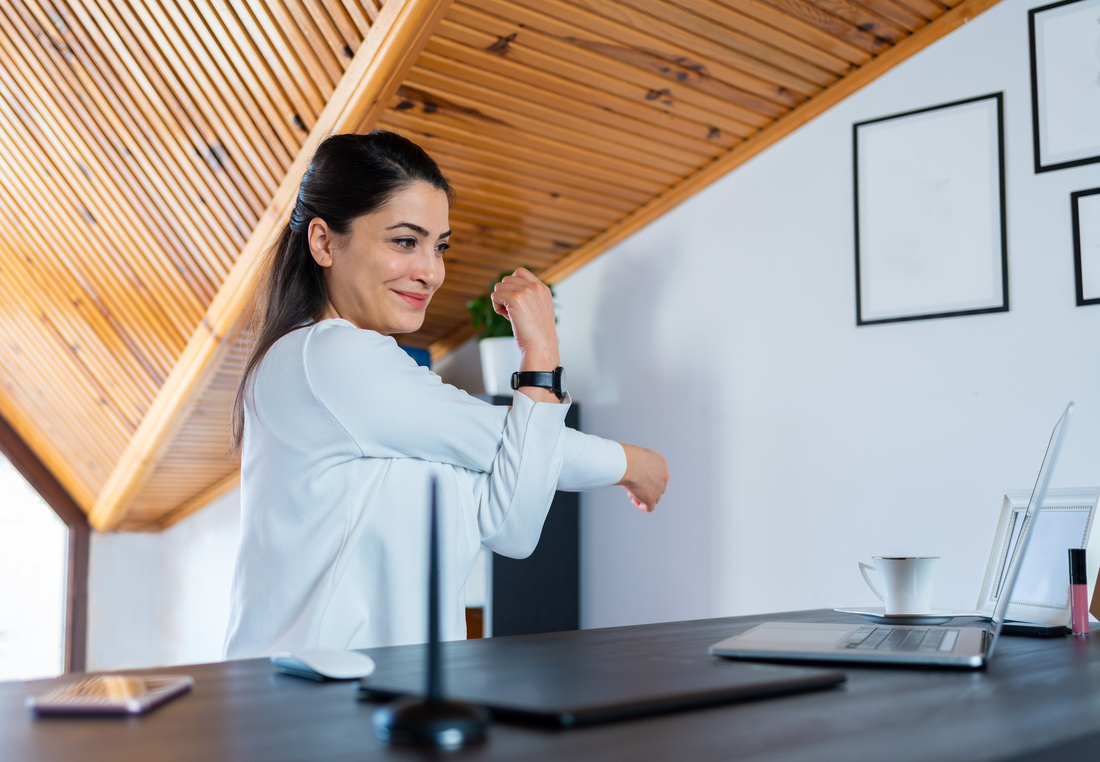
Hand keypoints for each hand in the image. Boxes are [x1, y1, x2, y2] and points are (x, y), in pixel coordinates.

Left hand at [491, 269, 559, 402]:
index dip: (512, 284)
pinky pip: (495, 295)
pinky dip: (497, 307)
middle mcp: (535, 287)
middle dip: (505, 294)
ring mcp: (525, 292)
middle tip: (512, 311)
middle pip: (506, 279)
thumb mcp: (539, 309)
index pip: (520, 271)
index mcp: (543, 288)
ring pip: (499, 286)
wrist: (540, 347)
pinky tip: (507, 317)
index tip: (515, 301)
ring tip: (510, 315)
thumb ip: (529, 296)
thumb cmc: (537, 335)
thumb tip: (505, 288)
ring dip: (500, 301)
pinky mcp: (515, 299)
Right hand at [618, 444, 668, 512]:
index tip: (638, 478)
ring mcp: (659, 488)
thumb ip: (640, 463)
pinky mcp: (651, 498)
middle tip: (634, 487)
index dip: (648, 478)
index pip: (659, 474)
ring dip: (643, 497)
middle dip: (646, 488)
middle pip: (659, 486)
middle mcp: (664, 475)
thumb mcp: (637, 455)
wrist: (627, 463)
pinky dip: (642, 506)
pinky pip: (650, 508)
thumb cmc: (626, 456)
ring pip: (655, 498)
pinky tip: (633, 501)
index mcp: (661, 463)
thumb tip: (632, 470)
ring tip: (631, 494)